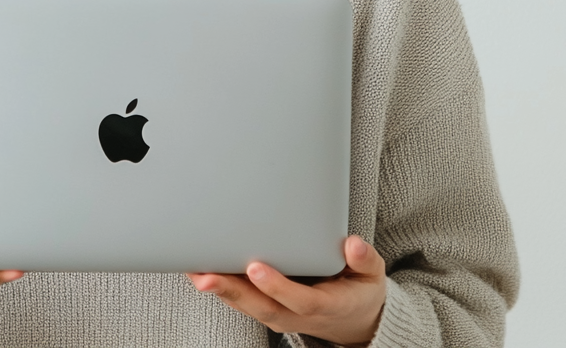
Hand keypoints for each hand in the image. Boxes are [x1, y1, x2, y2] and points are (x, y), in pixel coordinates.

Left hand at [186, 236, 385, 346]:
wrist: (355, 319)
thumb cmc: (359, 290)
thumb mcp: (372, 276)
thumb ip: (365, 261)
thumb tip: (353, 245)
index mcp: (325, 306)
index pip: (299, 300)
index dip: (277, 286)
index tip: (255, 267)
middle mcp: (297, 315)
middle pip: (262, 307)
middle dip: (232, 291)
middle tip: (205, 276)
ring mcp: (281, 314)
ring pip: (247, 306)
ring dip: (218, 289)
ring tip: (193, 269)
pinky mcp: (268, 307)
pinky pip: (242, 300)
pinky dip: (220, 287)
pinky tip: (199, 270)